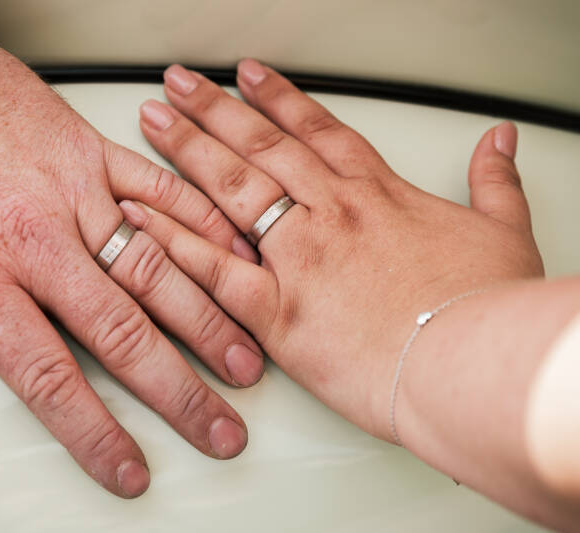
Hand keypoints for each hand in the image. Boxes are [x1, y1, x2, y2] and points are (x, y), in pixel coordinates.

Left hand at [0, 42, 264, 497]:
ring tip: (247, 360)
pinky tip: (238, 255)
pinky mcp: (92, 153)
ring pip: (157, 269)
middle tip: (222, 430)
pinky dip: (203, 224)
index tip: (130, 470)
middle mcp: (38, 244)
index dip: (94, 433)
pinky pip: (161, 191)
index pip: (49, 376)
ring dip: (208, 320)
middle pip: (124, 334)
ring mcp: (74, 195)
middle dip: (181, 393)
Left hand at [123, 60, 543, 439]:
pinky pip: (208, 267)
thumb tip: (499, 143)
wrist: (468, 365)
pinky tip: (137, 214)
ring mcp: (296, 257)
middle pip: (261, 147)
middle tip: (179, 83)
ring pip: (229, 188)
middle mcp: (328, 215)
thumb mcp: (504, 234)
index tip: (249, 75)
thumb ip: (495, 183)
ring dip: (186, 150)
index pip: (317, 130)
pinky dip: (169, 239)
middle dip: (214, 110)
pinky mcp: (275, 310)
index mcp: (376, 196)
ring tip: (152, 120)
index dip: (280, 98)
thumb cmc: (485, 309)